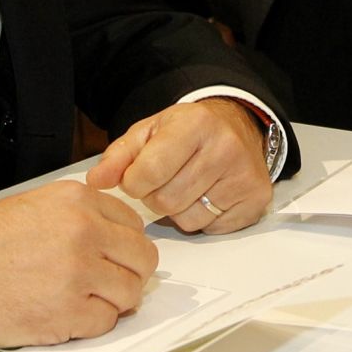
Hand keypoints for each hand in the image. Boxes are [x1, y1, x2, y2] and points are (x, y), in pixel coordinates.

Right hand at [0, 179, 157, 346]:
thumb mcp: (36, 205)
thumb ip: (80, 215)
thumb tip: (116, 237)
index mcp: (77, 201)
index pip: (134, 224)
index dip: (125, 245)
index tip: (114, 256)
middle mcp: (83, 232)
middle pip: (142, 259)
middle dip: (129, 274)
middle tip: (109, 283)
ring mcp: (77, 274)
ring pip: (130, 293)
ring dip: (113, 301)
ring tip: (84, 300)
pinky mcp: (65, 313)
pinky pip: (105, 322)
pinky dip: (91, 324)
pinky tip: (66, 315)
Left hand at [87, 99, 271, 233]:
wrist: (236, 128)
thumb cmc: (188, 132)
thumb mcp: (149, 132)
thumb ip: (118, 156)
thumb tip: (96, 181)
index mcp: (195, 124)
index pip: (149, 172)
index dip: (134, 182)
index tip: (137, 176)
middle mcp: (225, 148)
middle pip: (166, 200)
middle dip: (156, 195)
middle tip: (166, 179)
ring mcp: (243, 176)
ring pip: (187, 218)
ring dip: (178, 209)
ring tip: (187, 185)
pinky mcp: (255, 200)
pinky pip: (209, 228)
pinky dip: (201, 217)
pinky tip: (207, 194)